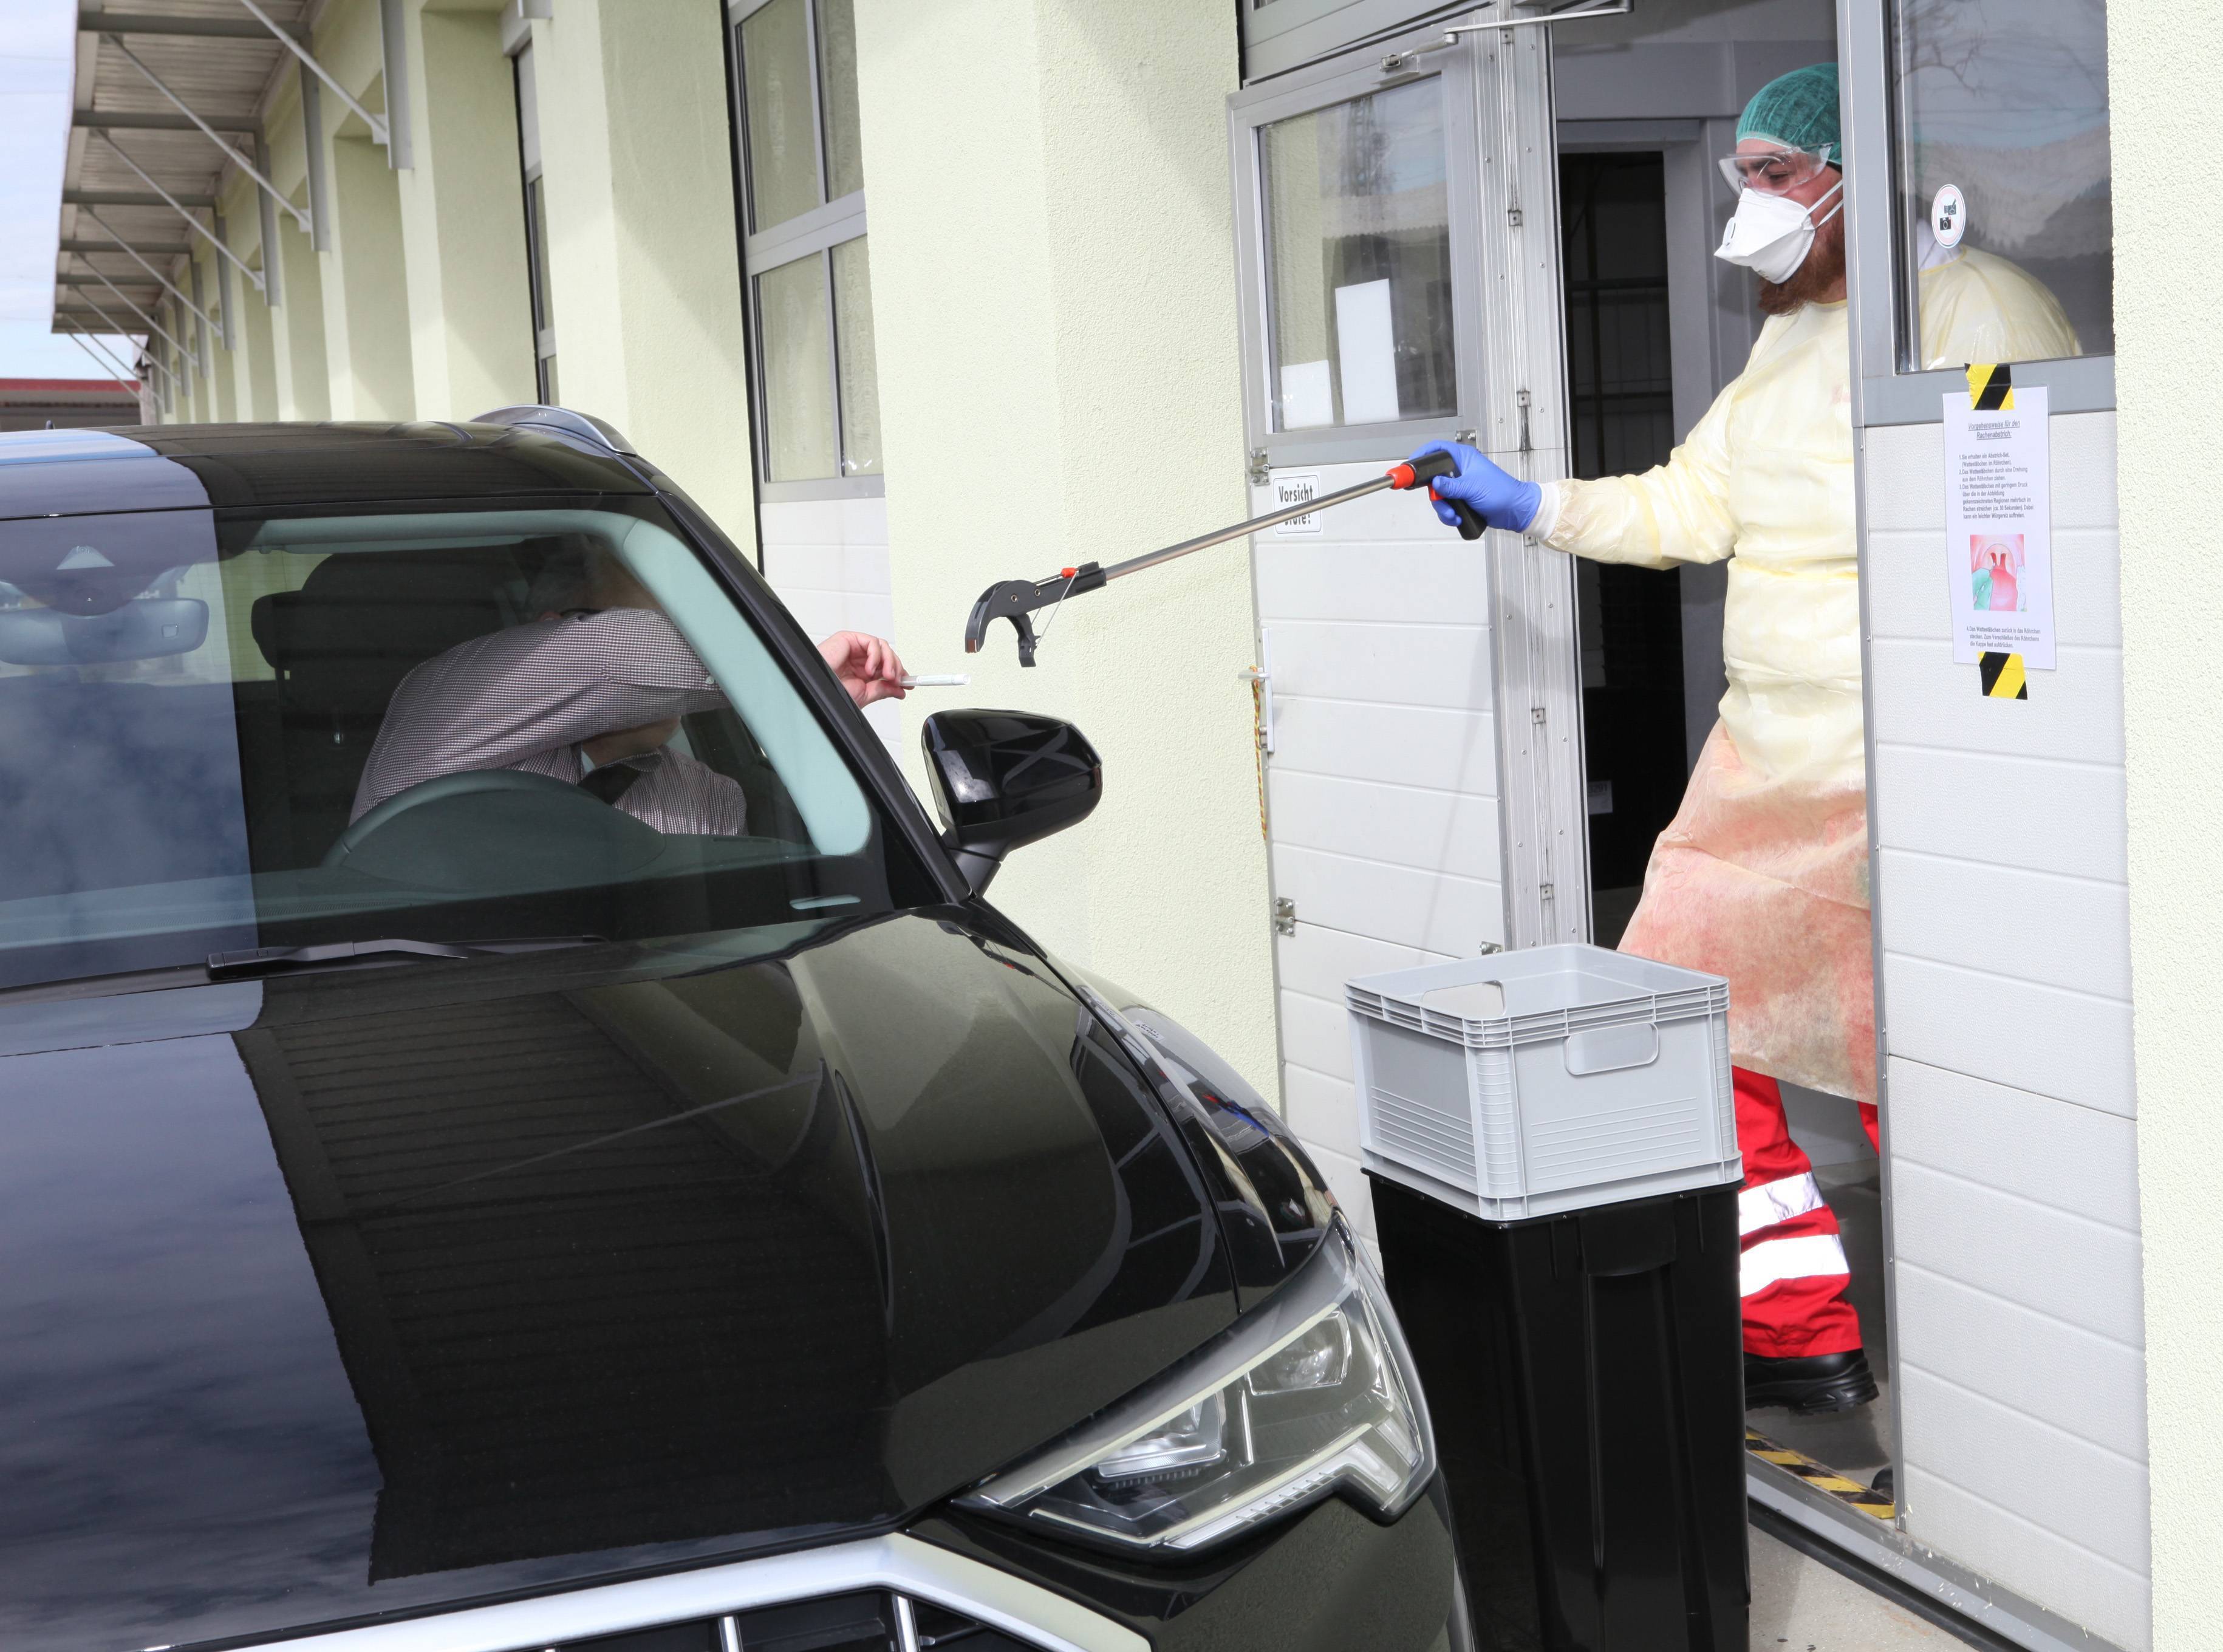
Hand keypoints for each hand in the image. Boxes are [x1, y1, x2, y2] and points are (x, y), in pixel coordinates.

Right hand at [819, 631, 906, 707]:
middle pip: (886, 654)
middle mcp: (858, 658)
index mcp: (861, 671)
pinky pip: (872, 642)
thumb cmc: (832, 690)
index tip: (908, 683)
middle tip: (898, 680)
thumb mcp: (865, 694)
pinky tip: (870, 669)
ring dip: (889, 661)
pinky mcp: (848, 638)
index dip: (899, 672)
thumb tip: (899, 691)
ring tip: (886, 676)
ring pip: (882, 646)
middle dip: (896, 667)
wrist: (818, 688)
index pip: (885, 667)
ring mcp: (854, 648)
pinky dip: (876, 655)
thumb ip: (883, 689)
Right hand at [1408, 440, 1541, 532]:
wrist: (1515, 510)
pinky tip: (1458, 518)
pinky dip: (1449, 515)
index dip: (1421, 455)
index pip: (1436, 449)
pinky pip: (1446, 506)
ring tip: (1454, 515)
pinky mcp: (1461, 499)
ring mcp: (1460, 486)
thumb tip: (1434, 484)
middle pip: (1433, 479)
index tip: (1410, 467)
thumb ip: (1450, 486)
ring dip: (1443, 509)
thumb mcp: (1472, 487)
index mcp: (1463, 458)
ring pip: (1439, 496)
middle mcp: (1460, 470)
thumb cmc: (1502, 492)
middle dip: (1435, 496)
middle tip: (1440, 502)